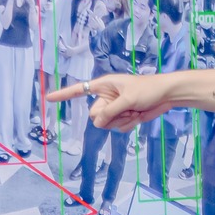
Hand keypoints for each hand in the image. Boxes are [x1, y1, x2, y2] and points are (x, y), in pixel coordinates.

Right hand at [47, 73, 173, 130]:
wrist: (166, 96)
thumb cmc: (148, 90)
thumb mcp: (128, 99)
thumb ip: (110, 111)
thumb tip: (97, 123)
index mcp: (104, 85)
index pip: (79, 90)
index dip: (63, 95)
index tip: (48, 98)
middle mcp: (106, 97)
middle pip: (94, 115)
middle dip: (109, 116)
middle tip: (125, 109)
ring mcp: (114, 108)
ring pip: (106, 124)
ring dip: (121, 121)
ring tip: (135, 111)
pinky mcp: (123, 117)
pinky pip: (117, 129)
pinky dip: (128, 125)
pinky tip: (138, 116)